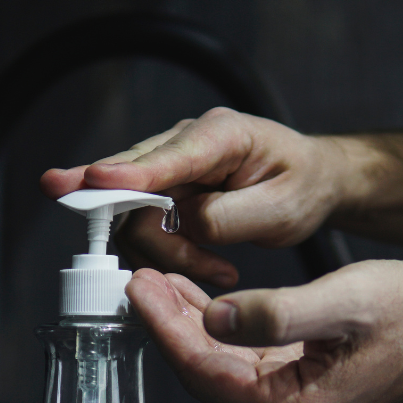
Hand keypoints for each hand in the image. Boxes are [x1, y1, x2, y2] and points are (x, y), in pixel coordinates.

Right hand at [42, 107, 348, 288]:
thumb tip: (181, 223)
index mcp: (221, 135)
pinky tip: (208, 261)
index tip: (91, 181)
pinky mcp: (166, 190)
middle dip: (156, 238)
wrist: (311, 180)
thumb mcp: (281, 209)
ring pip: (134, 217)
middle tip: (207, 266)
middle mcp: (186, 143)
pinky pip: (144, 227)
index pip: (166, 156)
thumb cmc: (301, 186)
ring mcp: (171, 166)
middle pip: (134, 190)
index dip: (127, 173)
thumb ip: (227, 217)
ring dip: (169, 252)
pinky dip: (170, 253)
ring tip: (219, 267)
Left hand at [125, 261, 402, 402]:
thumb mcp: (342, 302)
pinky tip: (199, 297)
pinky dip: (217, 328)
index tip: (139, 287)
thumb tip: (213, 318)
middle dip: (168, 326)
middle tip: (139, 277)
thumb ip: (275, 314)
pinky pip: (241, 360)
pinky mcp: (297, 387)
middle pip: (204, 374)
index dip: (166, 328)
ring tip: (159, 281)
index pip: (205, 373)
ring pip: (219, 366)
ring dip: (188, 324)